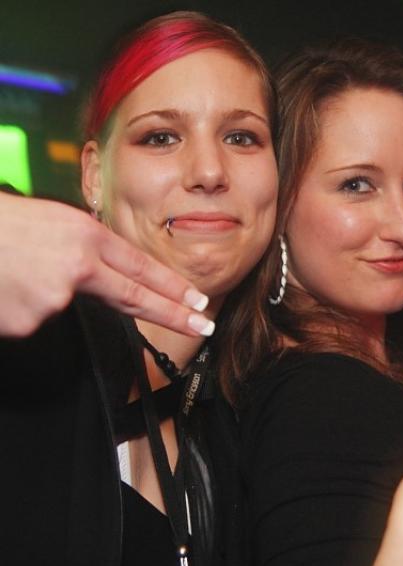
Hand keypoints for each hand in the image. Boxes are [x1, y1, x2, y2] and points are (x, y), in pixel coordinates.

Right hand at [0, 193, 212, 336]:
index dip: (173, 286)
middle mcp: (77, 265)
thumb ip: (86, 251)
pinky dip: (21, 306)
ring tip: (15, 273)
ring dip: (44, 295)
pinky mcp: (29, 319)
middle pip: (136, 296)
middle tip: (203, 326)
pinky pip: (33, 319)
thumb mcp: (52, 223)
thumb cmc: (2, 225)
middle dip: (174, 313)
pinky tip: (4, 288)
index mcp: (84, 236)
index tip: (198, 300)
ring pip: (64, 308)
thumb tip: (108, 275)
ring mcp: (54, 295)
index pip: (141, 267)